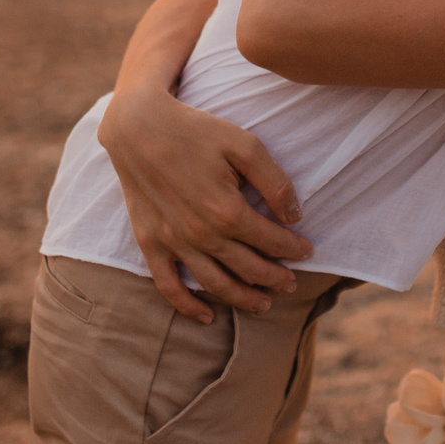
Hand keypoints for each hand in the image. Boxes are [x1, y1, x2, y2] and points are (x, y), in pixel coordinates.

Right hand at [99, 85, 313, 323]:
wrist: (137, 127)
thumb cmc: (195, 131)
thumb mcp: (245, 144)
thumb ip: (275, 182)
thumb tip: (295, 217)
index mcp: (227, 211)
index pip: (271, 241)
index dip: (294, 248)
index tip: (307, 250)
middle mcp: (201, 234)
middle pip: (248, 268)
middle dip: (275, 278)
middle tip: (291, 282)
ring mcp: (173, 241)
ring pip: (215, 284)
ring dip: (243, 299)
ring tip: (263, 304)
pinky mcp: (150, 242)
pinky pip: (168, 285)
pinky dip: (187, 306)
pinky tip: (206, 316)